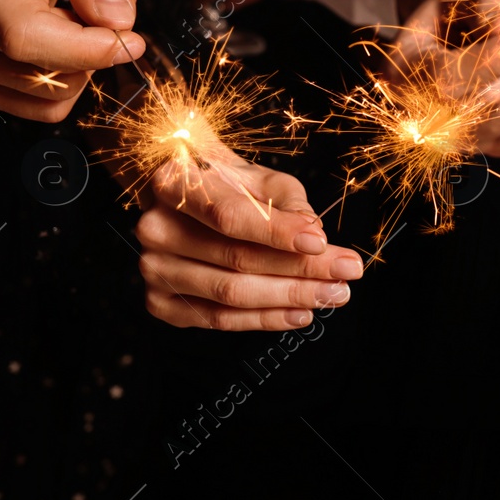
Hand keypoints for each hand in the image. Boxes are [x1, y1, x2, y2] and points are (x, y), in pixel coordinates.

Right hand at [0, 0, 144, 121]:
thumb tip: (117, 20)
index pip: (28, 38)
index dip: (88, 48)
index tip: (132, 38)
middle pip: (50, 71)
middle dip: (97, 43)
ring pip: (55, 92)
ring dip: (86, 59)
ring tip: (81, 8)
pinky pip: (46, 104)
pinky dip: (69, 75)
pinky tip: (66, 35)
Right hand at [135, 154, 360, 330]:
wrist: (189, 199)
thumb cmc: (231, 185)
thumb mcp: (264, 180)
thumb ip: (290, 206)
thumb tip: (314, 238)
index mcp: (174, 186)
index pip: (230, 216)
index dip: (277, 233)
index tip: (321, 244)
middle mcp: (156, 229)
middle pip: (236, 260)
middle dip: (300, 271)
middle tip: (345, 274)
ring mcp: (155, 269)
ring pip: (231, 294)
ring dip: (289, 299)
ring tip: (332, 295)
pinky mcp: (161, 302)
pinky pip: (219, 319)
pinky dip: (264, 319)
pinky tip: (298, 313)